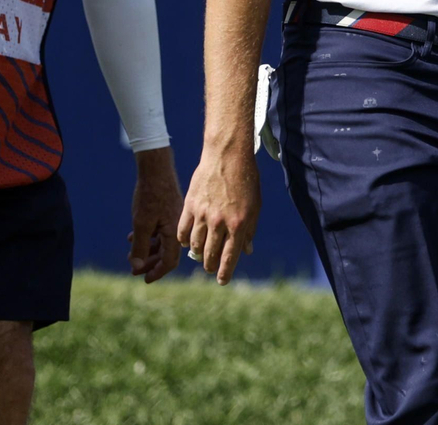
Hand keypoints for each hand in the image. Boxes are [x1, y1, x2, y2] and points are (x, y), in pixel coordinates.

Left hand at [127, 147, 182, 283]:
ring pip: (161, 242)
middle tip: (133, 270)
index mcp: (175, 233)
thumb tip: (136, 266)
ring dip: (146, 250)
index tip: (144, 279)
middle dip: (148, 263)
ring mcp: (173, 219)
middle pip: (165, 253)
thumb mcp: (141, 223)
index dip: (156, 272)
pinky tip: (132, 238)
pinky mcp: (167, 212)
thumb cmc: (150, 195)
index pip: (169, 261)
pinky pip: (159, 231)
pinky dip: (147, 237)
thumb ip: (140, 246)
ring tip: (130, 255)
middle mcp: (177, 228)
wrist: (156, 168)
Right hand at [177, 142, 259, 284]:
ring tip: (201, 254)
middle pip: (210, 255)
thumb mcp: (254, 207)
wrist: (228, 155)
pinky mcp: (190, 205)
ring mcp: (203, 214)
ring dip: (198, 254)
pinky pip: (182, 230)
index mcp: (238, 225)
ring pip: (195, 245)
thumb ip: (249, 230)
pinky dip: (184, 240)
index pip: (229, 257)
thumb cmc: (246, 180)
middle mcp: (220, 223)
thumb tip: (246, 251)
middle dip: (210, 266)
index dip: (224, 273)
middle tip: (210, 268)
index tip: (222, 281)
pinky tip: (187, 242)